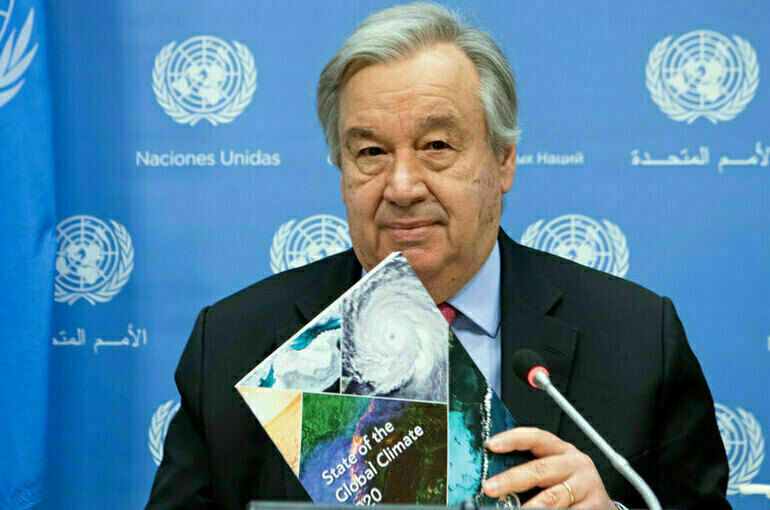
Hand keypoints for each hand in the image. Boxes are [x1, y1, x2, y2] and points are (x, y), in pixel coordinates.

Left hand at [482, 427, 614, 508]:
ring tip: (514, 509)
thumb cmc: (571, 484)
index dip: (513, 439)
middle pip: (540, 469)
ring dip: (530, 506)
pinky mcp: (594, 506)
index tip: (492, 445)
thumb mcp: (554, 469)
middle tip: (491, 488)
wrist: (601, 505)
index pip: (536, 437)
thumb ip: (532, 467)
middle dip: (511, 480)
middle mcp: (576, 464)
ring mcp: (586, 485)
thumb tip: (497, 475)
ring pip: (552, 497)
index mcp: (562, 449)